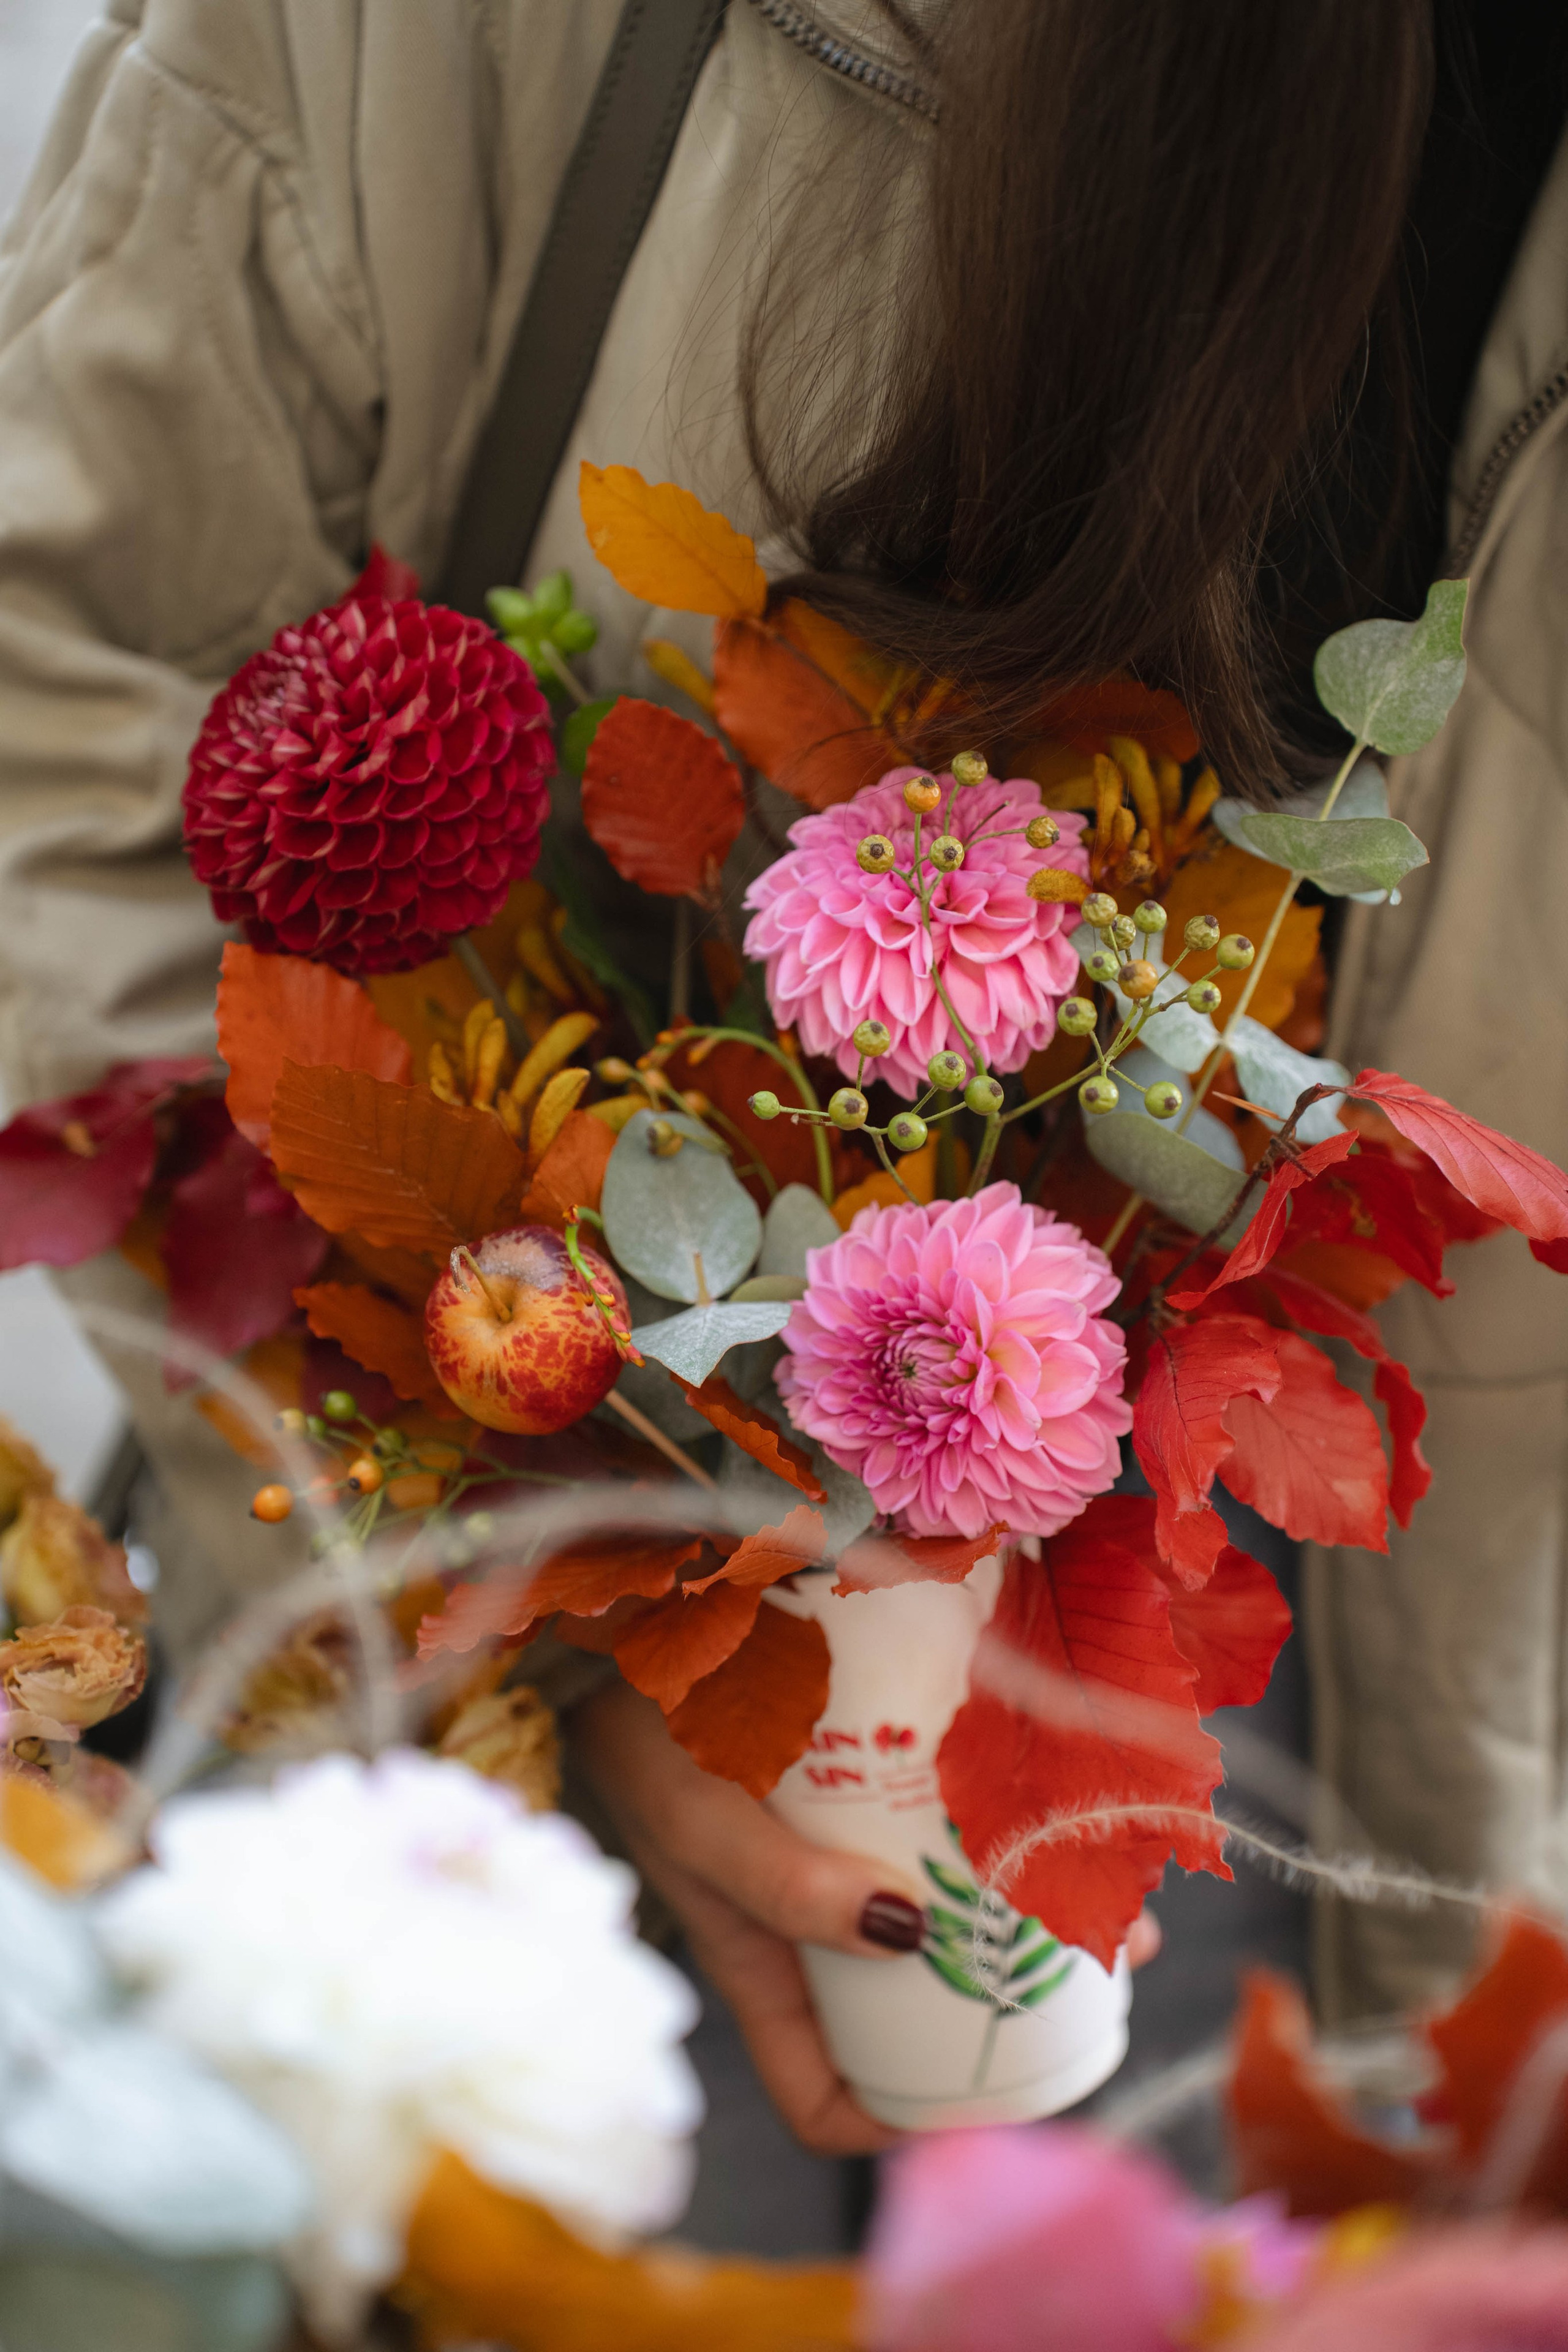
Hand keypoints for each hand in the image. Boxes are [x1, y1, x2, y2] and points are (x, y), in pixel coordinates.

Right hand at [574, 1680, 1162, 2156]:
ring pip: (936, 1908)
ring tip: (1101, 1877)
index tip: (986, 2094)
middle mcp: (809, 1921)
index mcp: (763, 1967)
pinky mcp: (858, 1780)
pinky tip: (1042, 1794)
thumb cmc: (646, 1743)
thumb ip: (783, 1885)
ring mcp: (835, 1852)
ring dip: (1014, 1903)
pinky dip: (989, 1823)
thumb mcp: (701, 1826)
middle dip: (1000, 1994)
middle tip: (1094, 1958)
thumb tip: (904, 1934)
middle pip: (909, 2003)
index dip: (895, 2124)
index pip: (821, 2098)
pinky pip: (936, 1825)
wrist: (623, 1630)